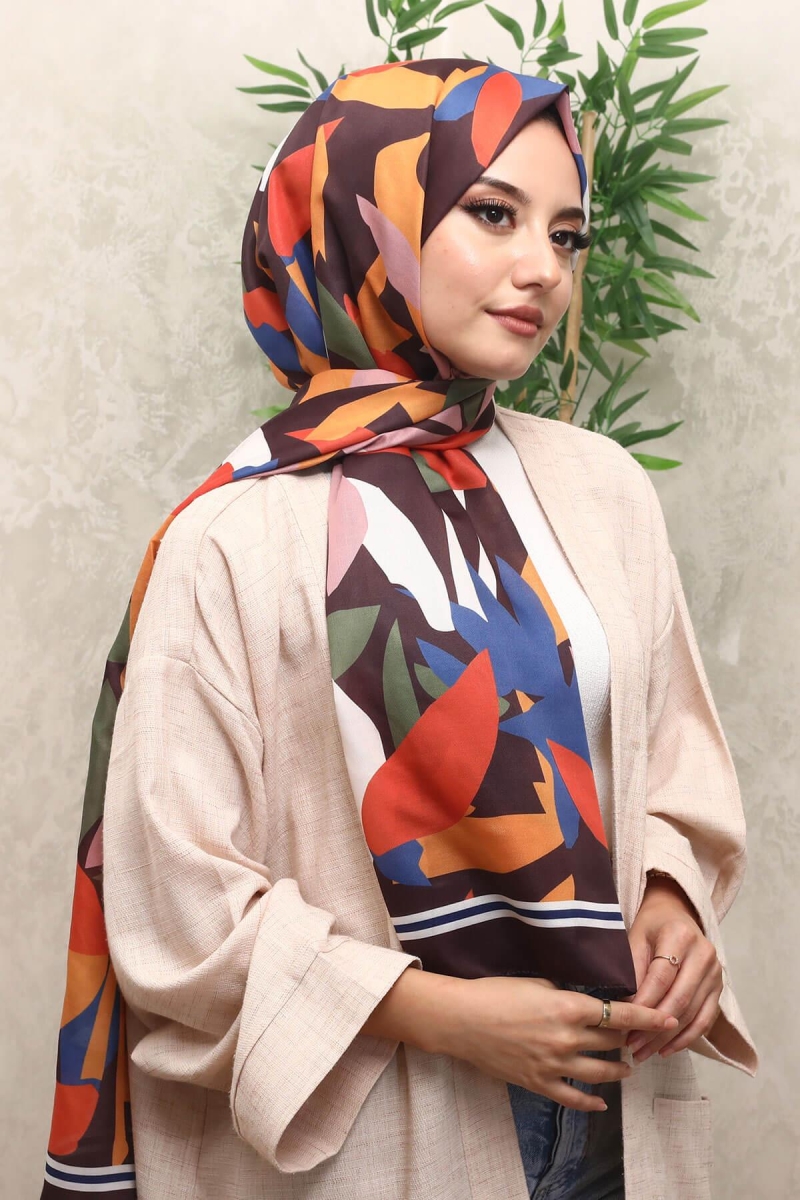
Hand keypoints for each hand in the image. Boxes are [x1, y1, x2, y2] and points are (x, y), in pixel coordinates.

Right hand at [436, 975, 676, 1111]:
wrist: (462, 1019)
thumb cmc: (496, 992)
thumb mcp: (537, 982)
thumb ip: (565, 994)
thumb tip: (584, 1001)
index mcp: (569, 1007)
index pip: (620, 1014)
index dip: (647, 1018)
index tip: (667, 1019)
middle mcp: (567, 1038)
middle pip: (612, 1041)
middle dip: (628, 1038)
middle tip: (639, 1037)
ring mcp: (554, 1064)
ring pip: (600, 1073)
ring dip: (617, 1070)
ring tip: (626, 1068)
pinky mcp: (539, 1082)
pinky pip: (572, 1098)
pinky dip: (591, 1102)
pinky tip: (602, 1102)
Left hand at [626, 877, 722, 1062]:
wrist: (677, 915)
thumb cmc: (651, 928)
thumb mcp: (635, 937)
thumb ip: (632, 969)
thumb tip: (624, 1008)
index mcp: (680, 936)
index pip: (661, 977)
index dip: (644, 1003)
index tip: (625, 1023)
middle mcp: (704, 954)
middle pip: (679, 999)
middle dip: (654, 1027)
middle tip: (632, 1046)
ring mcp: (715, 973)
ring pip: (692, 1014)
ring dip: (666, 1038)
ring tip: (643, 1053)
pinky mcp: (719, 989)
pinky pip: (705, 1020)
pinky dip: (685, 1038)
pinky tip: (666, 1050)